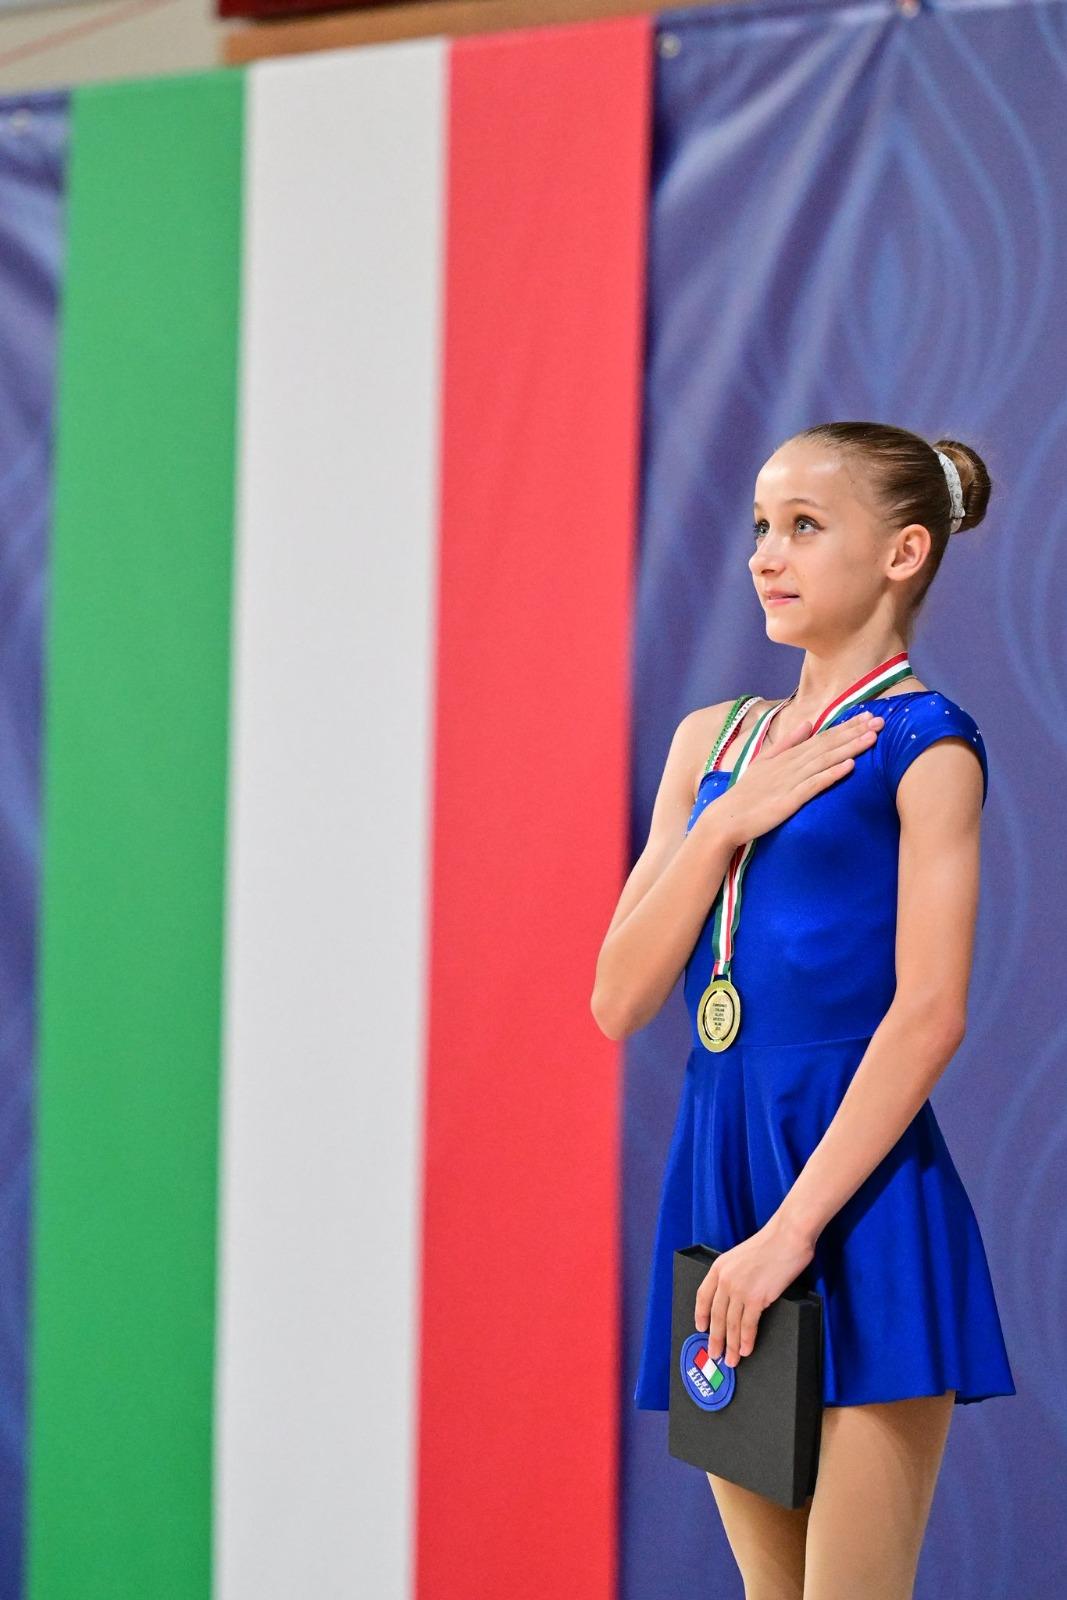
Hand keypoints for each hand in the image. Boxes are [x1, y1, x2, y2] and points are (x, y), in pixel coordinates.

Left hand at [694, 1214, 815, 1366]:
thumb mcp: (742, 1256)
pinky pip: (748, 1325)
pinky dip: (746, 1340)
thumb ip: (735, 1274)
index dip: (701, 1314)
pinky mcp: (756, 1298)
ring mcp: (740, 1289)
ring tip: (731, 1359)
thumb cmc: (771, 1243)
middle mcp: (725, 1279)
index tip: (700, 1327)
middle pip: (716, 1315)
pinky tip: (746, 1349)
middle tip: (715, 1353)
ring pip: (730, 1324)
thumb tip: (737, 1297)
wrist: (788, 1236)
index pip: (703, 1296)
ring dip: (731, 1345)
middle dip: (715, 1338)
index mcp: (719, 1266)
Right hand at [707, 710, 883, 849]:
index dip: (846, 726)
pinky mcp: (789, 800)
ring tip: (872, 738)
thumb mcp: (764, 761)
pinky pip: (814, 785)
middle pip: (828, 745)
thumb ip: (787, 742)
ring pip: (825, 761)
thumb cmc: (746, 793)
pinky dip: (832, 774)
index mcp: (787, 755)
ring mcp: (790, 781)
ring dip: (850, 748)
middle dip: (855, 732)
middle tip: (881, 721)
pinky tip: (850, 766)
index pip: (822, 737)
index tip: (868, 716)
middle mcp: (791, 764)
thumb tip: (808, 723)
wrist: (726, 818)